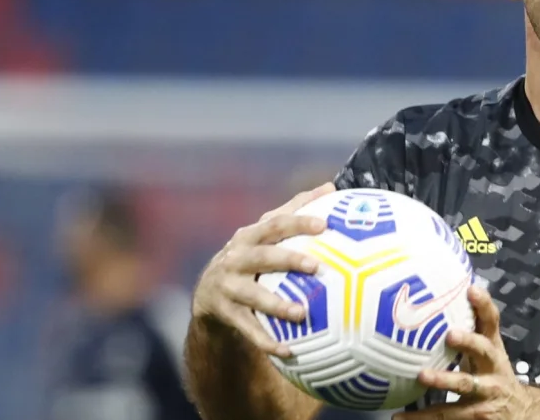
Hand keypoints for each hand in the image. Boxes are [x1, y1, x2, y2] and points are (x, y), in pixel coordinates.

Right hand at [192, 182, 334, 357]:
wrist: (209, 292)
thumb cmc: (251, 255)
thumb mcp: (266, 232)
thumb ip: (295, 209)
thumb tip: (330, 187)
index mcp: (249, 236)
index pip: (275, 224)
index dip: (298, 222)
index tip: (324, 225)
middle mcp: (235, 258)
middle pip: (262, 256)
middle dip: (288, 260)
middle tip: (316, 266)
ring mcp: (227, 286)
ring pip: (252, 296)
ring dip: (276, 305)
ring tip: (302, 313)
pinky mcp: (225, 313)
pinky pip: (247, 329)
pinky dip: (266, 340)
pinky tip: (287, 351)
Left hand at [394, 286, 534, 419]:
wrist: (521, 413)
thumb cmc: (493, 374)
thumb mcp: (489, 351)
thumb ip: (472, 329)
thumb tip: (447, 295)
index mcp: (493, 348)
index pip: (491, 322)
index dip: (484, 305)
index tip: (471, 289)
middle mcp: (492, 368)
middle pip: (483, 350)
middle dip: (468, 342)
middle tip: (450, 334)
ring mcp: (485, 393)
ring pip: (464, 385)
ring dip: (443, 380)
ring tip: (421, 375)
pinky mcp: (475, 416)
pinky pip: (448, 415)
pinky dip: (422, 417)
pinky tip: (399, 417)